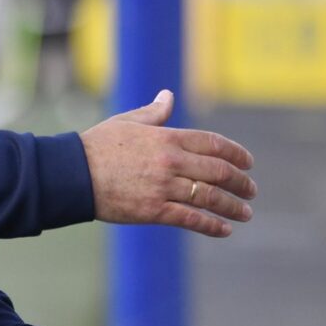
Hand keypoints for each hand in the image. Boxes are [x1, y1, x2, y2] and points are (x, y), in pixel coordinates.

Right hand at [80, 89, 255, 236]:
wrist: (73, 174)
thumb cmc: (98, 145)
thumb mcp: (127, 122)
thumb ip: (154, 112)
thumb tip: (168, 95)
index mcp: (166, 137)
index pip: (212, 144)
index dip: (236, 153)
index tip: (248, 162)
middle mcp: (170, 161)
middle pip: (218, 171)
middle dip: (241, 181)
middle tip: (251, 189)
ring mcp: (163, 187)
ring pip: (210, 197)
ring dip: (233, 206)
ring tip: (245, 213)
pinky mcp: (154, 210)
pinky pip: (191, 218)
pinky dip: (211, 225)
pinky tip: (223, 230)